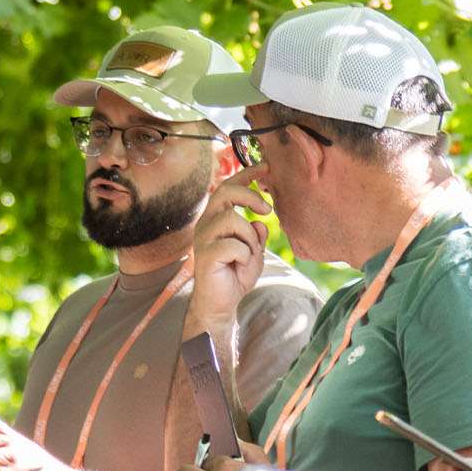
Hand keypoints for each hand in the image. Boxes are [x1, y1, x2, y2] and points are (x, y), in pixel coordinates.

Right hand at [189, 167, 272, 321]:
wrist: (221, 303)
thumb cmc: (235, 274)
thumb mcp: (254, 250)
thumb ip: (257, 233)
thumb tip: (259, 221)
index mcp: (216, 218)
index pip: (228, 187)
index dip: (247, 174)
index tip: (266, 167)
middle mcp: (206, 223)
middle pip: (226, 191)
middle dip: (251, 196)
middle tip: (268, 210)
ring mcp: (203, 238)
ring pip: (233, 219)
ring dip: (249, 237)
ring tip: (249, 254)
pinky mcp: (205, 255)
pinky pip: (233, 245)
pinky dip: (245, 256)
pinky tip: (239, 266)